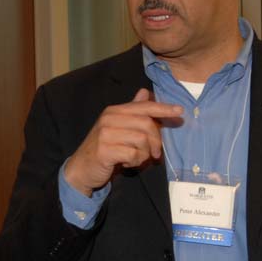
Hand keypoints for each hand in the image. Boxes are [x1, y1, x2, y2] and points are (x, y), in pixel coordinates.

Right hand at [63, 89, 182, 195]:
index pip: (143, 106)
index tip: (180, 111)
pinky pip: (133, 154)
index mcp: (114, 111)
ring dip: (144, 154)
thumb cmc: (103, 148)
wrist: (81, 168)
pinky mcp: (105, 150)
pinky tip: (127, 164)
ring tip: (136, 159)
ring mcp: (105, 134)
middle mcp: (109, 119)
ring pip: (141, 140)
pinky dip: (135, 162)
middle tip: (156, 153)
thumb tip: (144, 92)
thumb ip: (132, 111)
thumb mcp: (117, 128)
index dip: (163, 108)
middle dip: (156, 141)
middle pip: (146, 124)